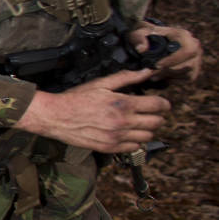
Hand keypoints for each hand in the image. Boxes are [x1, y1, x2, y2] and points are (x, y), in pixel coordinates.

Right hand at [12, 68, 170, 153]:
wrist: (55, 116)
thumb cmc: (76, 99)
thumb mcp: (101, 84)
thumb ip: (126, 78)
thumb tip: (146, 72)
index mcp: (123, 104)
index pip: (157, 105)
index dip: (163, 103)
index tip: (162, 104)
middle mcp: (123, 122)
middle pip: (156, 122)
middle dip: (156, 116)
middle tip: (149, 112)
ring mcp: (117, 137)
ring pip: (147, 136)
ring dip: (147, 129)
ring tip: (138, 123)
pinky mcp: (109, 147)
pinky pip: (133, 147)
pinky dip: (135, 141)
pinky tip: (127, 133)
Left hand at [130, 21, 202, 81]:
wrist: (151, 42)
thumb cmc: (145, 36)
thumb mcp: (138, 33)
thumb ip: (138, 38)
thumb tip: (141, 49)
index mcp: (184, 35)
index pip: (186, 50)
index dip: (173, 60)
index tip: (156, 65)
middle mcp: (194, 46)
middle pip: (188, 65)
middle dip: (168, 71)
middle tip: (151, 75)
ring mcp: (196, 58)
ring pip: (188, 73)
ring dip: (170, 76)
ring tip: (153, 76)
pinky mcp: (194, 68)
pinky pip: (187, 78)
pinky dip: (174, 79)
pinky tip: (161, 77)